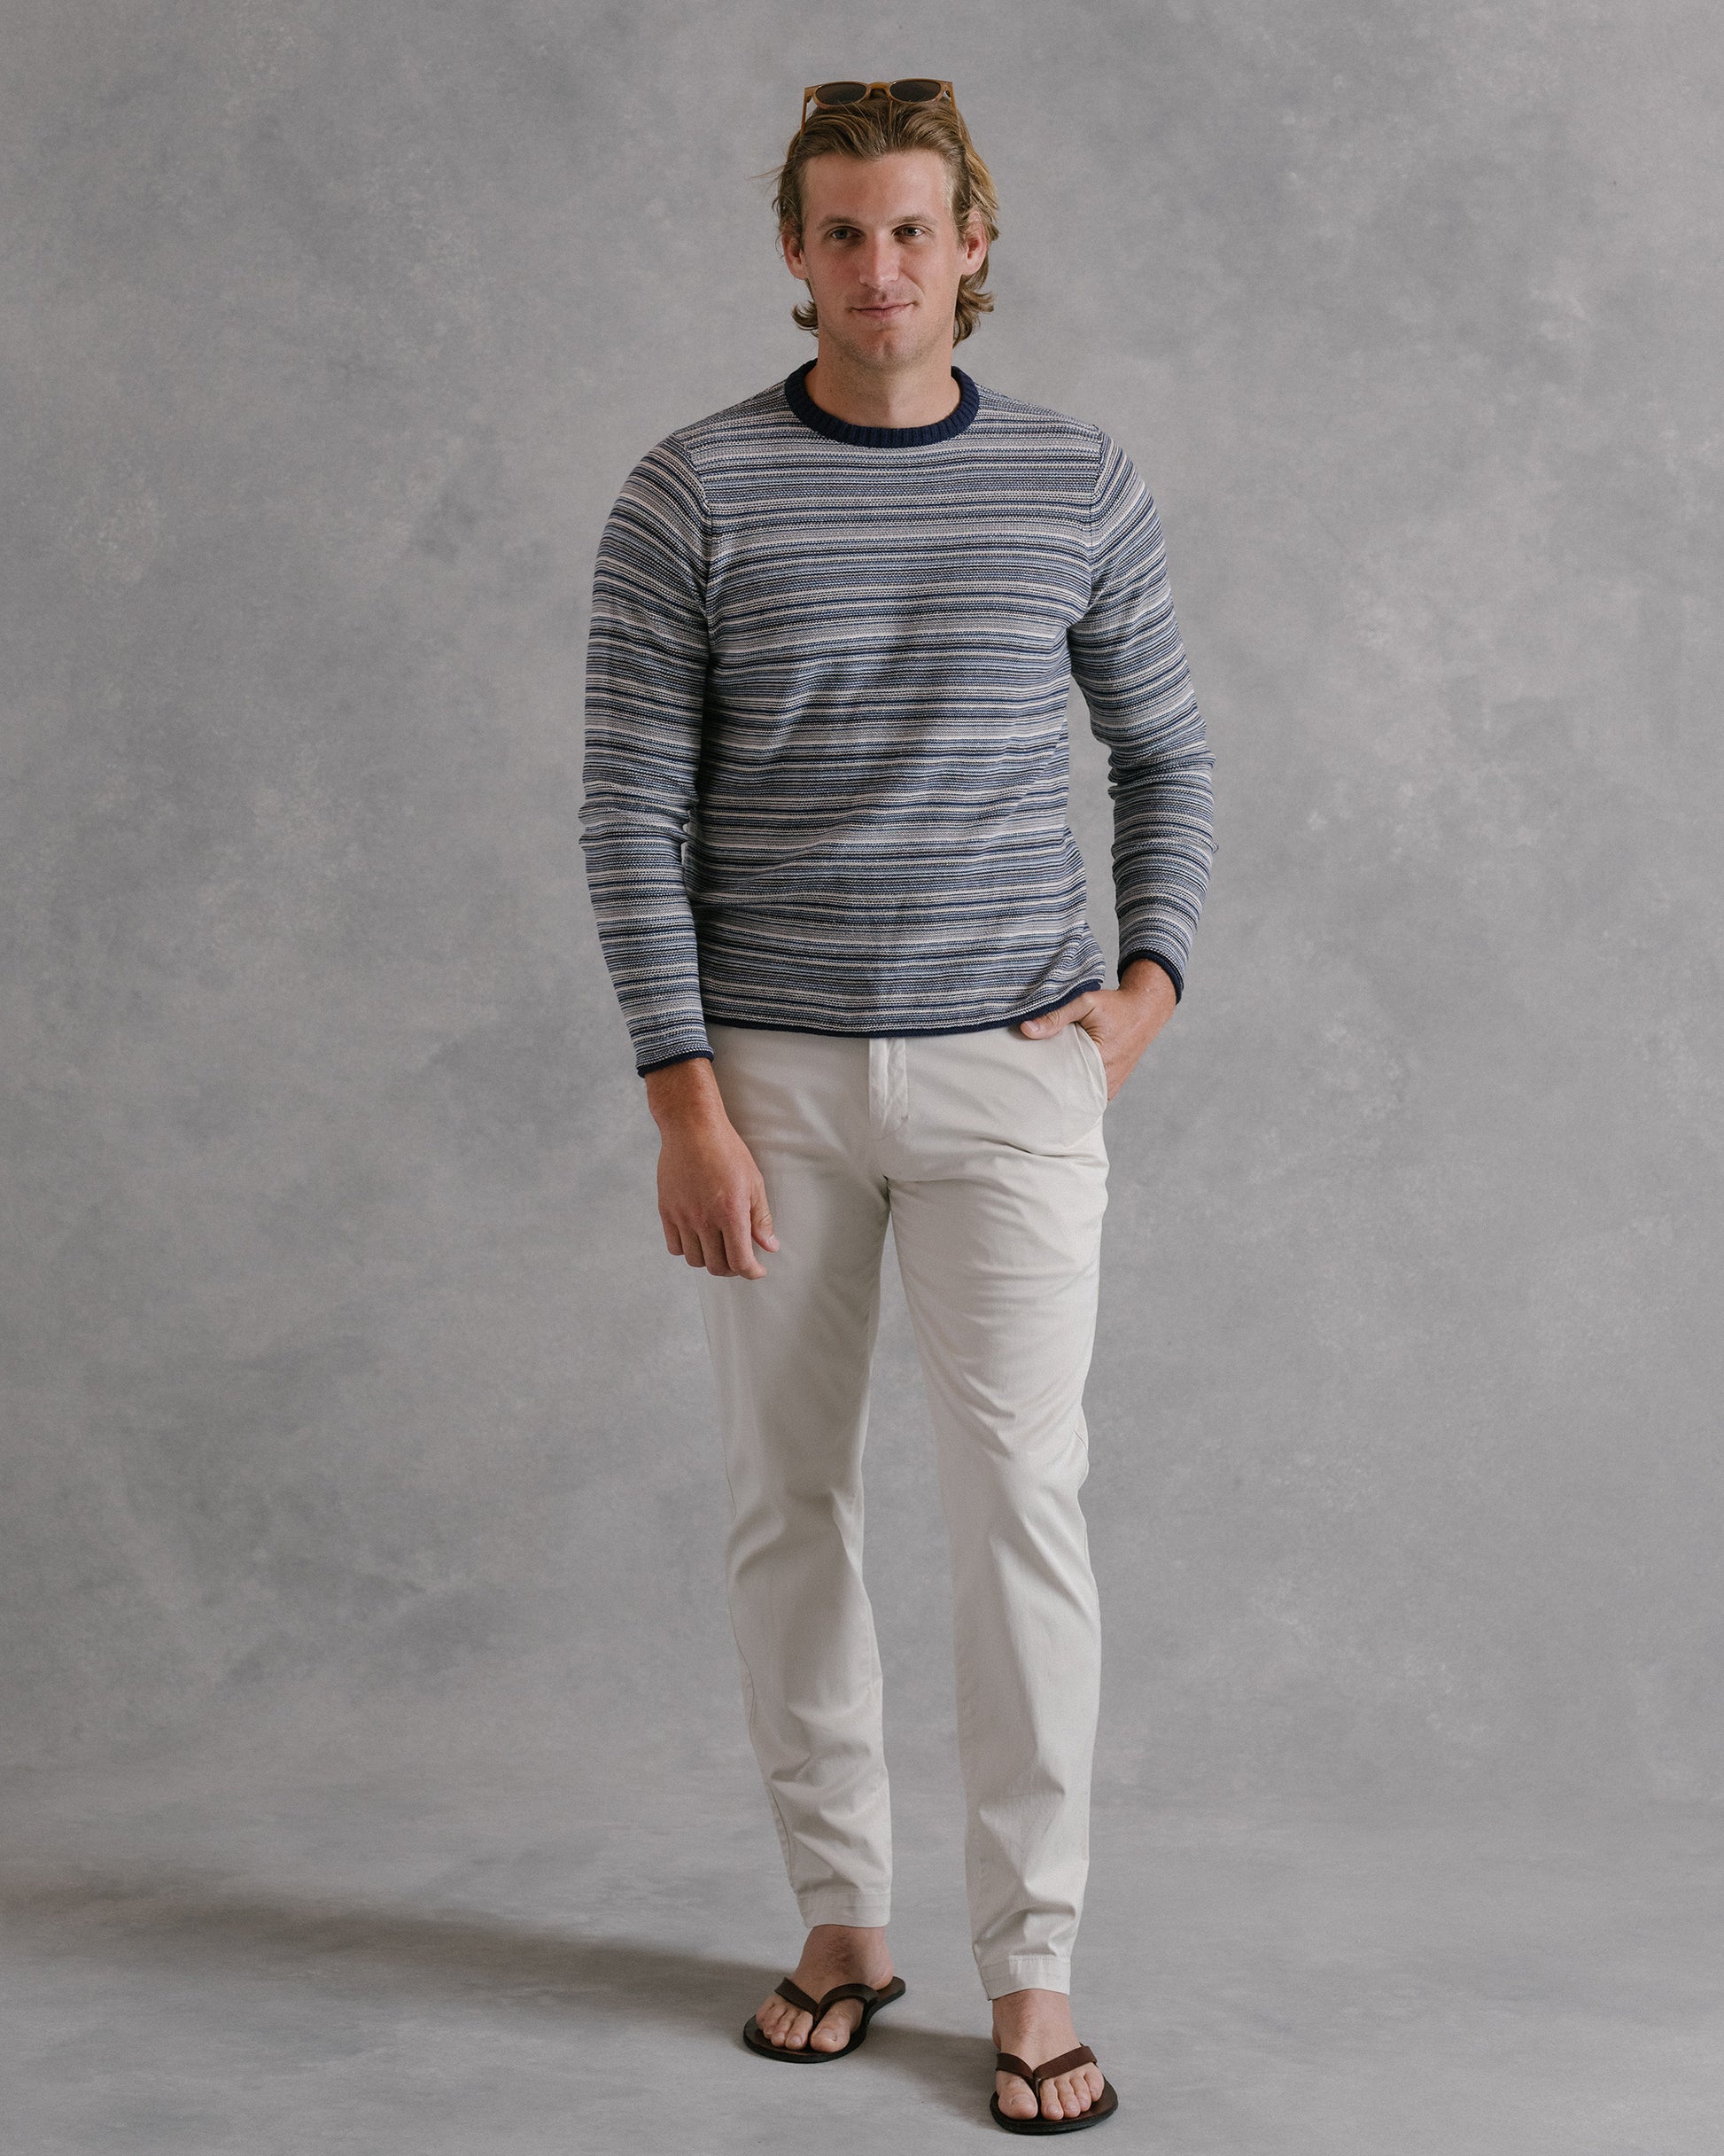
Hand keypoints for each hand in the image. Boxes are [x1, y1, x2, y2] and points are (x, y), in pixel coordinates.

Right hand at [643, 1057, 779, 1278]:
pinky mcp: (666, 1210)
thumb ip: (761, 1219)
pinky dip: (687, 1250)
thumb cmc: (727, 1151)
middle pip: (717, 1266)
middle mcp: (704, 1219)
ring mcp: (683, 1216)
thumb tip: (769, 1247)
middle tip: (739, 1259)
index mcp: (731, 1213)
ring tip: (718, 1249)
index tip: (757, 1270)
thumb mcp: (753, 1183)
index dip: (751, 1272)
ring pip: (695, 1260)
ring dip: (709, 1261)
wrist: (692, 1128)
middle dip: (732, 1269)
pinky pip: (674, 1247)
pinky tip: (698, 1239)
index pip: (740, 1261)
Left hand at [1016, 957, 1177, 1100]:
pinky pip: (1088, 1096)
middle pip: (1068, 1092)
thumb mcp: (1086, 1003)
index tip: (1026, 1076)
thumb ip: (1057, 1015)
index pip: (1062, 1080)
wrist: (1144, 1011)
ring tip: (1042, 1083)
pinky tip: (1061, 1083)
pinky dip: (1075, 1090)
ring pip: (1078, 1097)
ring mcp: (1110, 1086)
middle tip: (1028, 1081)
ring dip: (1063, 1091)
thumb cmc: (1116, 1007)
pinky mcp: (1111, 1087)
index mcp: (1100, 1060)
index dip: (1042, 1079)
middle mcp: (1106, 1079)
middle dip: (1049, 1087)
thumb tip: (1027, 1029)